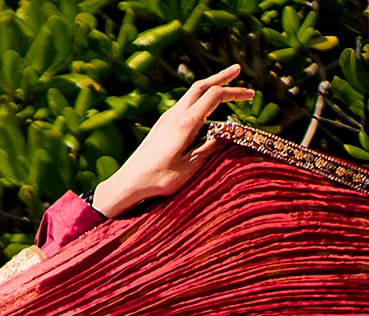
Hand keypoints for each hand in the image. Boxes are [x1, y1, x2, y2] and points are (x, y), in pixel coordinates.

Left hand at [93, 66, 254, 217]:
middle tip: (238, 70)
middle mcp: (174, 116)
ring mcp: (165, 119)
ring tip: (224, 84)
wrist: (126, 183)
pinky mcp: (160, 126)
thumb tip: (226, 132)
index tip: (252, 95)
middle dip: (221, 77)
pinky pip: (183, 105)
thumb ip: (209, 147)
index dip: (235, 92)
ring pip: (190, 94)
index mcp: (185, 123)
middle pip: (201, 86)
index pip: (214, 95)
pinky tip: (204, 105)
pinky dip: (198, 99)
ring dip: (209, 86)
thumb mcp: (190, 166)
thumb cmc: (158, 179)